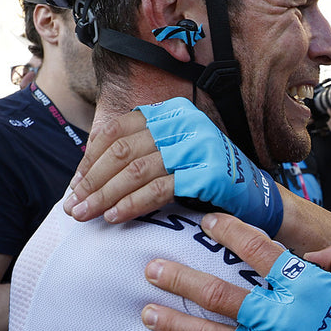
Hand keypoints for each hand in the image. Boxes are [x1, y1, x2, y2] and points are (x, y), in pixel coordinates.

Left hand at [66, 98, 283, 234]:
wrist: (257, 199)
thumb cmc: (208, 182)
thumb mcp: (172, 157)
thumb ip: (139, 155)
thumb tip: (86, 174)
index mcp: (172, 113)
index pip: (119, 130)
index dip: (91, 160)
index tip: (75, 186)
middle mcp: (185, 123)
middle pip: (124, 151)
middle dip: (93, 181)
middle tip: (73, 206)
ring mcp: (198, 146)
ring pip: (137, 170)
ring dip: (105, 196)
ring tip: (86, 215)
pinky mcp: (208, 172)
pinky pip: (159, 189)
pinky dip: (132, 204)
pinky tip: (115, 217)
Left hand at [140, 214, 330, 330]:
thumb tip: (317, 250)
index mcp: (302, 284)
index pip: (258, 250)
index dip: (230, 232)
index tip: (206, 220)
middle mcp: (279, 316)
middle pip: (220, 295)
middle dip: (181, 280)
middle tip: (150, 269)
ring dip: (177, 324)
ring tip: (147, 314)